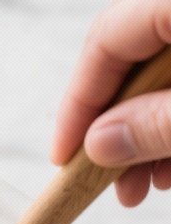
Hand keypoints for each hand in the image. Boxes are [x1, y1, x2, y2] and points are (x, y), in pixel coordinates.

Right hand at [51, 0, 170, 205]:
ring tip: (145, 184)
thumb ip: (157, 125)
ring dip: (147, 126)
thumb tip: (101, 144)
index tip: (64, 159)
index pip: (106, 39)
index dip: (79, 105)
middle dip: (114, 122)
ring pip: (160, 62)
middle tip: (105, 180)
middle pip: (129, 49)